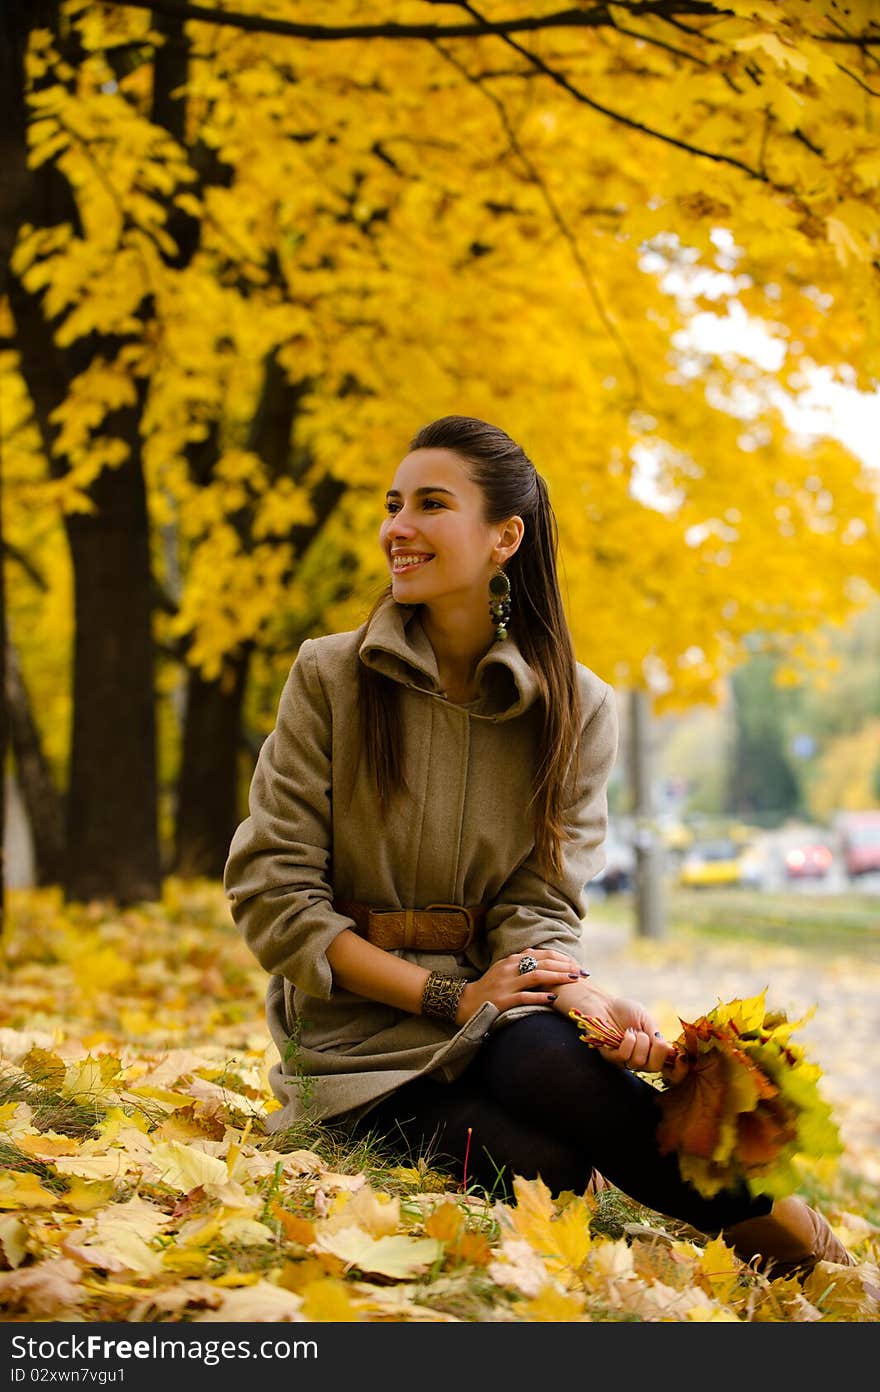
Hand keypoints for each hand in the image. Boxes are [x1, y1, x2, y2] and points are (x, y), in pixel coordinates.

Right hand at [456, 948, 588, 1023]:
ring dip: (558, 977)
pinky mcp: (503, 1000)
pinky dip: (540, 996)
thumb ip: (523, 964)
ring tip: (574, 980)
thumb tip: (546, 960)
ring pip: (537, 976)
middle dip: (565, 966)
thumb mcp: (505, 970)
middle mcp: (510, 968)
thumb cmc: (489, 987)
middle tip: (582, 972)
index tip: (576, 965)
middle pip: (542, 963)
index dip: (561, 958)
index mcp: (512, 960)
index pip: (541, 954)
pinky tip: (553, 998)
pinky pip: (525, 996)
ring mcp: (506, 984)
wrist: (466, 1002)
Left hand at [597, 994, 677, 1073]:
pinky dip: (628, 1041)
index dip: (679, 1070)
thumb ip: (657, 1036)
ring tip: (633, 1031)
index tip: (682, 1057)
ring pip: (639, 1062)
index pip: (670, 1071)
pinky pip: (624, 1056)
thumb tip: (671, 1052)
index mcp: (653, 1053)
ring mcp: (624, 1060)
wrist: (604, 1003)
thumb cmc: (626, 1011)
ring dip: (640, 1041)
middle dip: (657, 1050)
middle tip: (649, 1035)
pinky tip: (626, 1034)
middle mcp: (640, 1060)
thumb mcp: (647, 1021)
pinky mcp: (610, 1056)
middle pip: (655, 1068)